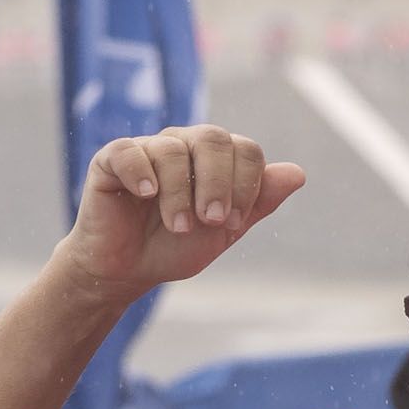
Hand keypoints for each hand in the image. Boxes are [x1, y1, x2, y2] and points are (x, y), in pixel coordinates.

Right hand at [59, 125, 303, 298]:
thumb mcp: (226, 231)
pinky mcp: (111, 159)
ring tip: (178, 226)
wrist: (128, 269)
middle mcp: (183, 144)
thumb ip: (259, 202)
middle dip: (219, 182)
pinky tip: (147, 195)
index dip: (246, 185)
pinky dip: (141, 173)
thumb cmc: (176, 246)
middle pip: (213, 138)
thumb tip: (298, 173)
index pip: (245, 150)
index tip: (234, 223)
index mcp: (215, 158)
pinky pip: (129, 152)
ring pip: (172, 149)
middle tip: (212, 221)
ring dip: (180, 193)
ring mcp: (147, 149)